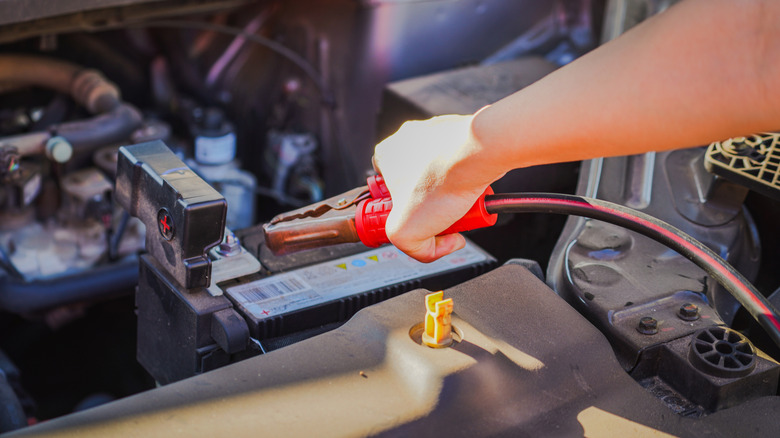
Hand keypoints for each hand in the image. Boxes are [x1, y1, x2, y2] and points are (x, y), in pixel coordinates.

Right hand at [372, 113, 503, 261]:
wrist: (484, 153)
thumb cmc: (444, 178)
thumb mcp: (403, 233)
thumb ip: (408, 246)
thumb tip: (428, 247)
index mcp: (385, 156)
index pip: (387, 196)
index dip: (402, 216)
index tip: (416, 225)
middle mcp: (408, 140)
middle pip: (415, 189)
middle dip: (429, 209)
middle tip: (441, 219)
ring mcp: (436, 135)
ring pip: (440, 179)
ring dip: (449, 198)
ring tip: (459, 206)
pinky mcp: (461, 135)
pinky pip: (461, 167)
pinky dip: (467, 184)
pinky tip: (472, 192)